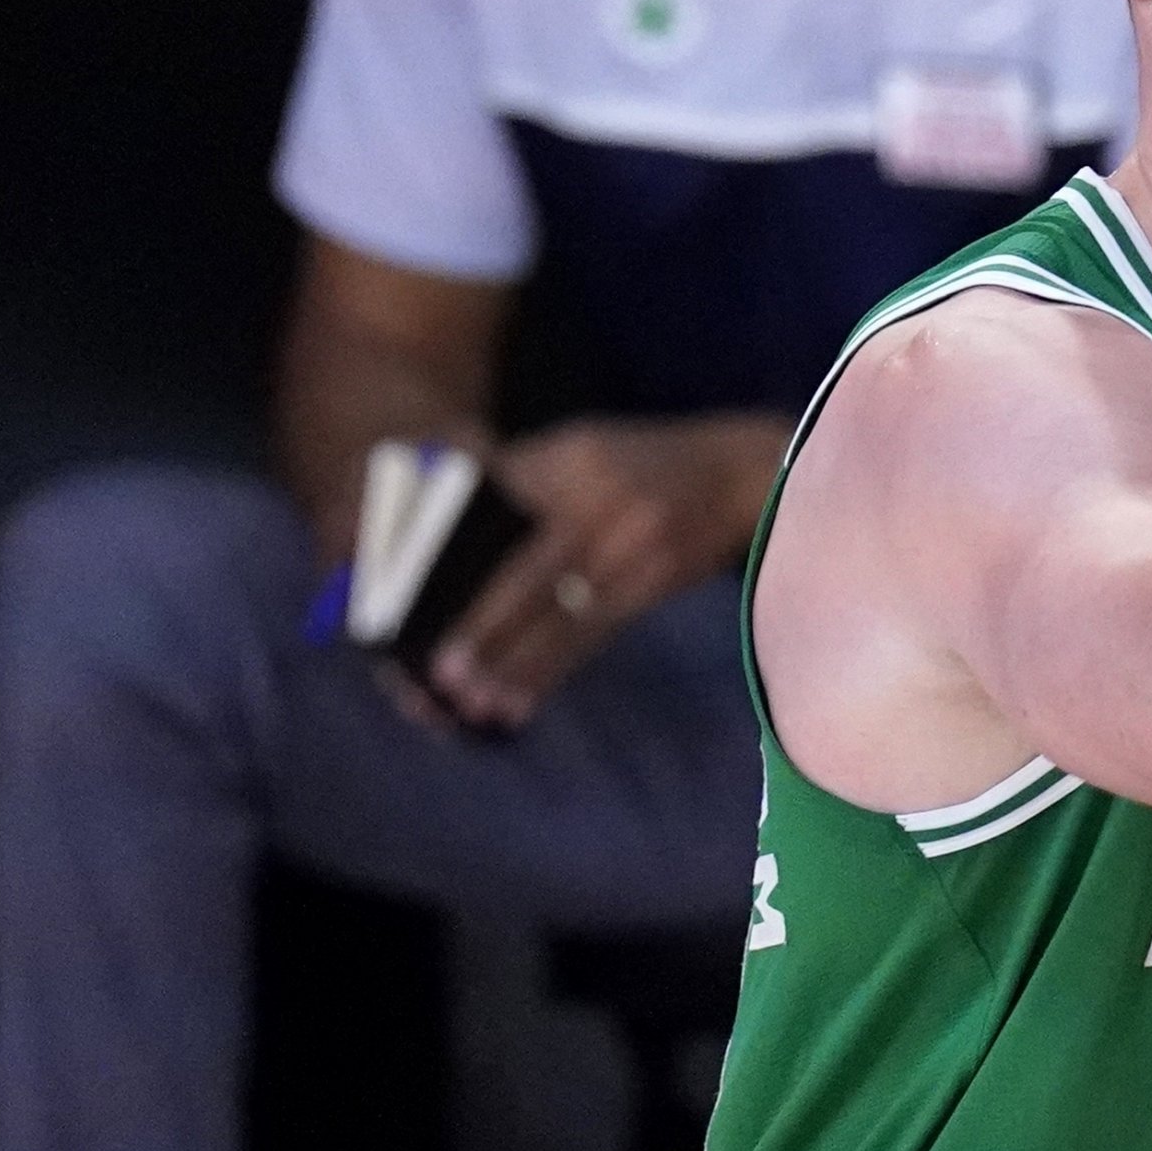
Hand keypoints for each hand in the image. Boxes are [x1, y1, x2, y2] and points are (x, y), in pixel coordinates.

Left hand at [413, 412, 786, 731]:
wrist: (745, 470)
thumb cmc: (648, 463)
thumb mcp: (585, 449)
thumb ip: (524, 481)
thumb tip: (447, 535)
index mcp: (568, 455)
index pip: (493, 505)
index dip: (447, 552)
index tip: (406, 597)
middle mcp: (598, 494)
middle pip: (526, 568)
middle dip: (481, 624)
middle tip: (439, 669)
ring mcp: (632, 537)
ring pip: (561, 611)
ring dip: (514, 662)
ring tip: (470, 700)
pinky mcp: (658, 575)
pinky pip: (596, 632)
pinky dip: (554, 670)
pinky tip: (521, 701)